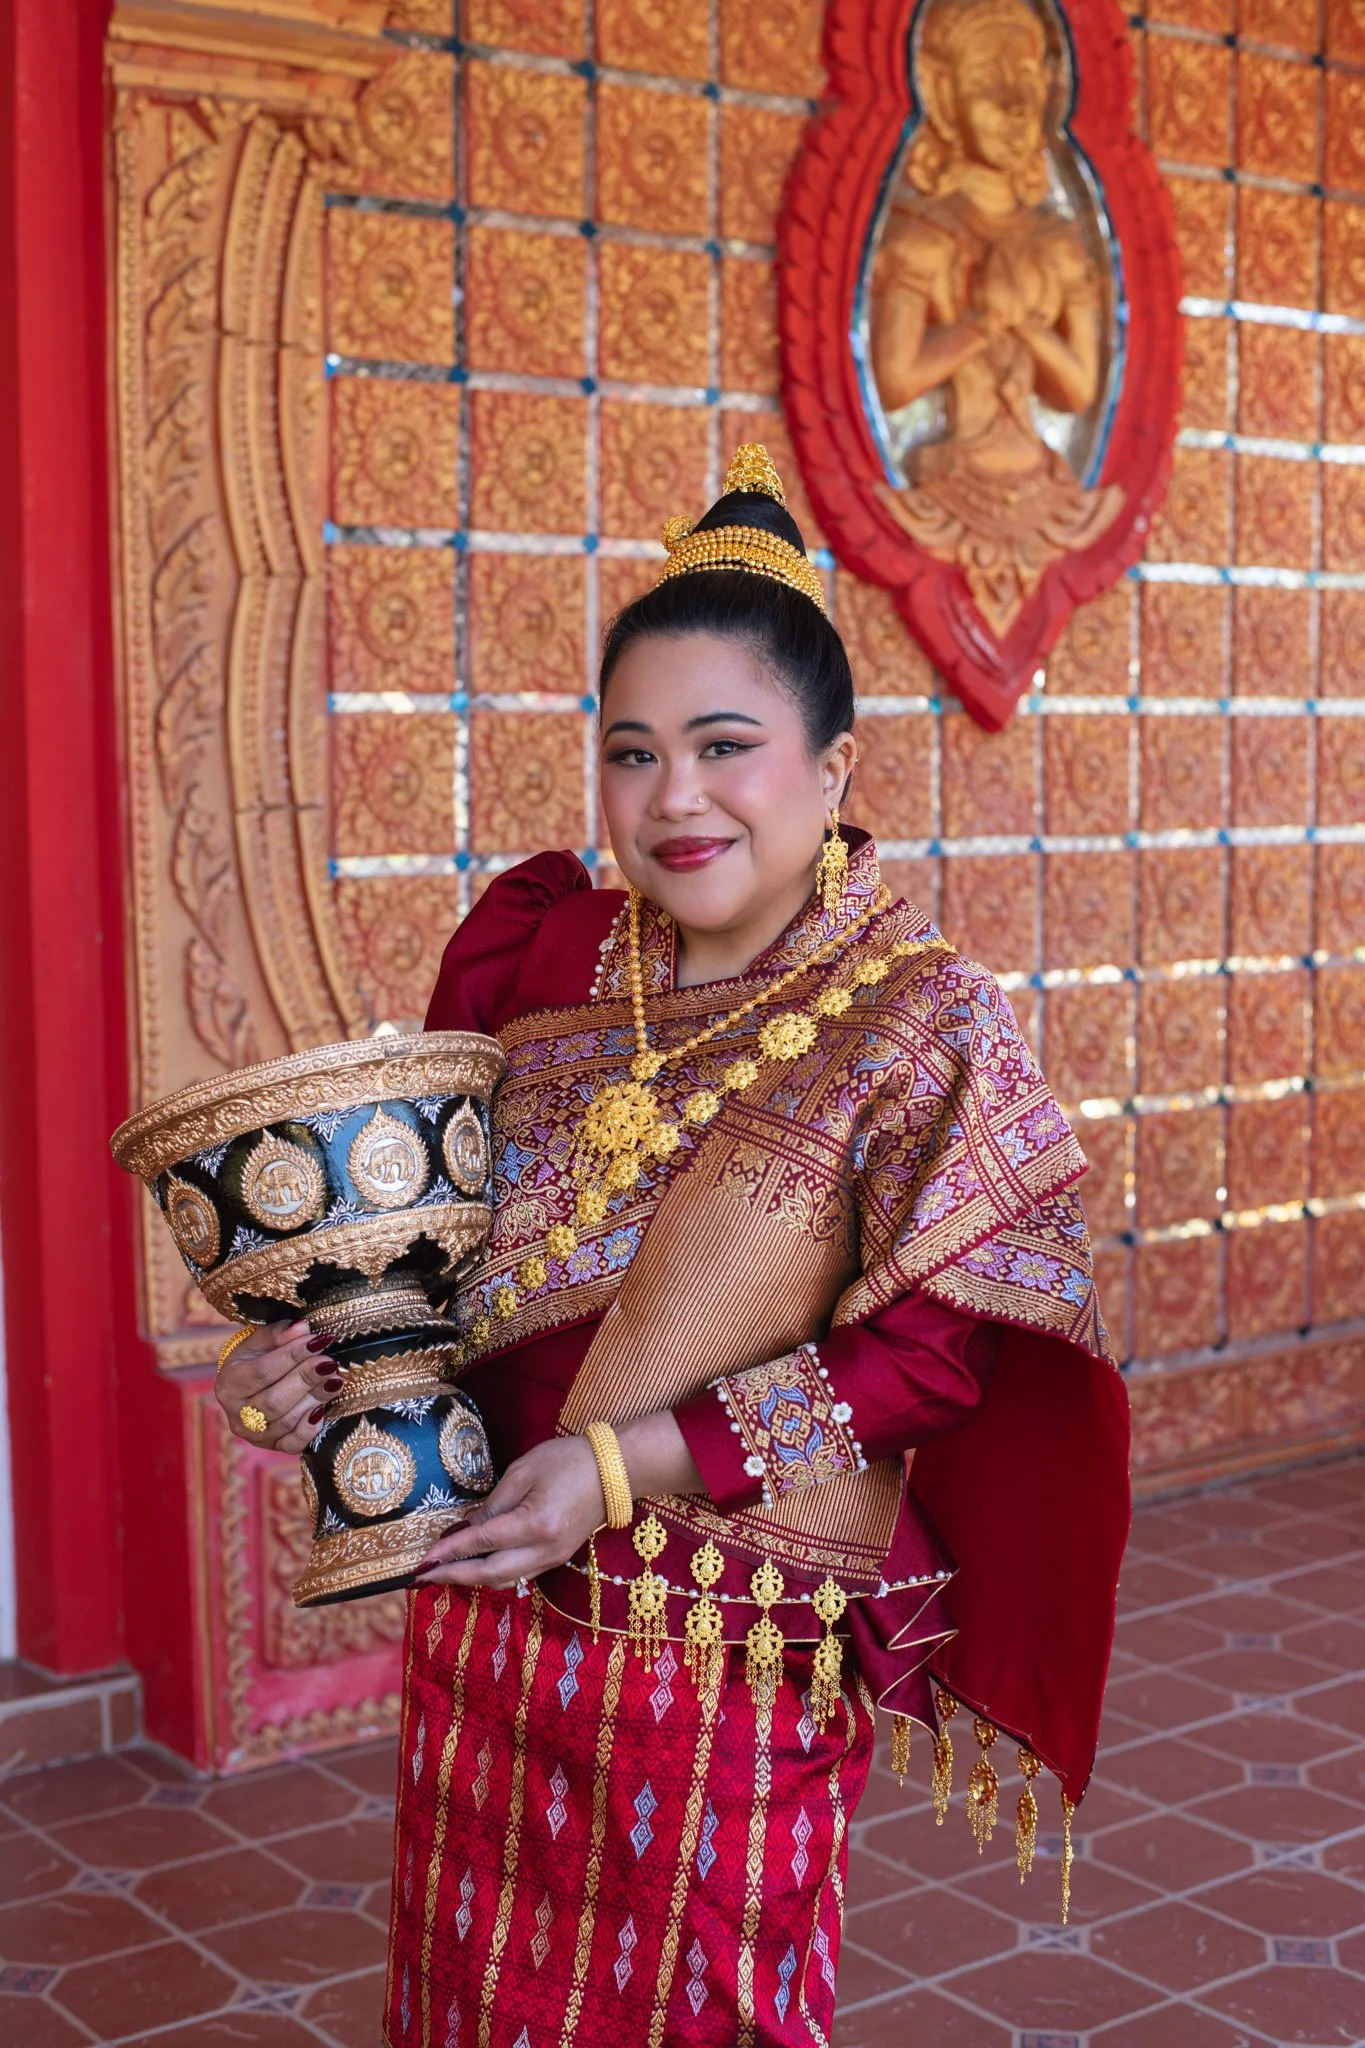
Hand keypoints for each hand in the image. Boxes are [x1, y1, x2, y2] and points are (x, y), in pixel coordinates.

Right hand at [215, 1318, 342, 1453]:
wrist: (250, 1386)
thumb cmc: (256, 1359)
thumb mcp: (260, 1341)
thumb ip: (279, 1333)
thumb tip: (302, 1327)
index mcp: (229, 1384)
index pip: (262, 1372)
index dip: (292, 1357)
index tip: (317, 1341)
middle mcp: (237, 1414)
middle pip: (274, 1400)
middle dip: (305, 1379)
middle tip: (329, 1362)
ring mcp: (254, 1435)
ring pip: (286, 1421)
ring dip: (314, 1398)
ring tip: (334, 1379)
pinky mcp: (272, 1447)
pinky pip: (293, 1444)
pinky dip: (309, 1428)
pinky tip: (323, 1409)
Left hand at [414, 1436, 605, 1588]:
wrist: (615, 1470)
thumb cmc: (568, 1460)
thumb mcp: (524, 1471)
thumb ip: (494, 1504)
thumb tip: (469, 1529)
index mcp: (535, 1524)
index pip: (483, 1543)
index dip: (451, 1551)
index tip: (424, 1558)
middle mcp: (544, 1550)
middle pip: (491, 1574)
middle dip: (455, 1576)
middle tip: (425, 1576)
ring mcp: (553, 1558)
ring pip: (505, 1579)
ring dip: (472, 1579)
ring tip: (444, 1574)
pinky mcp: (558, 1557)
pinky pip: (520, 1574)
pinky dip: (493, 1574)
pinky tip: (476, 1566)